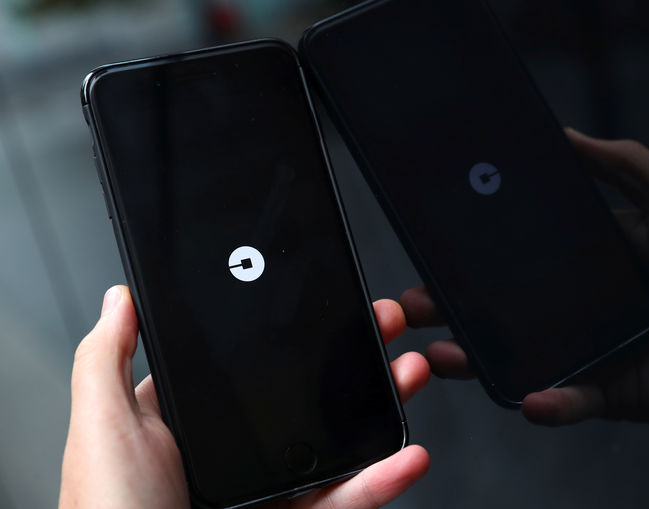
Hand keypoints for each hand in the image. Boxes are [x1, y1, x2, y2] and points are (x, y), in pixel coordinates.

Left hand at [59, 286, 429, 508]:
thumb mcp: (102, 429)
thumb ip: (106, 361)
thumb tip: (119, 299)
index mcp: (185, 426)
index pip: (244, 370)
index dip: (284, 338)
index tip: (319, 311)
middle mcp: (229, 457)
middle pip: (302, 401)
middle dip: (348, 362)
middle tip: (381, 329)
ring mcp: (264, 495)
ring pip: (335, 445)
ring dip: (379, 407)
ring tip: (407, 374)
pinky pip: (345, 499)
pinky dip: (381, 479)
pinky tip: (404, 457)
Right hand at [401, 128, 648, 425]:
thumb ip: (619, 164)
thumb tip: (564, 134)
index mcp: (586, 264)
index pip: (515, 264)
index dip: (472, 265)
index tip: (432, 261)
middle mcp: (579, 308)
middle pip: (505, 315)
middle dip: (454, 315)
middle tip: (414, 311)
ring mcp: (593, 351)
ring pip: (523, 361)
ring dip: (480, 364)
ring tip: (444, 358)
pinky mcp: (615, 392)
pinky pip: (572, 402)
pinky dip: (550, 405)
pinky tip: (529, 399)